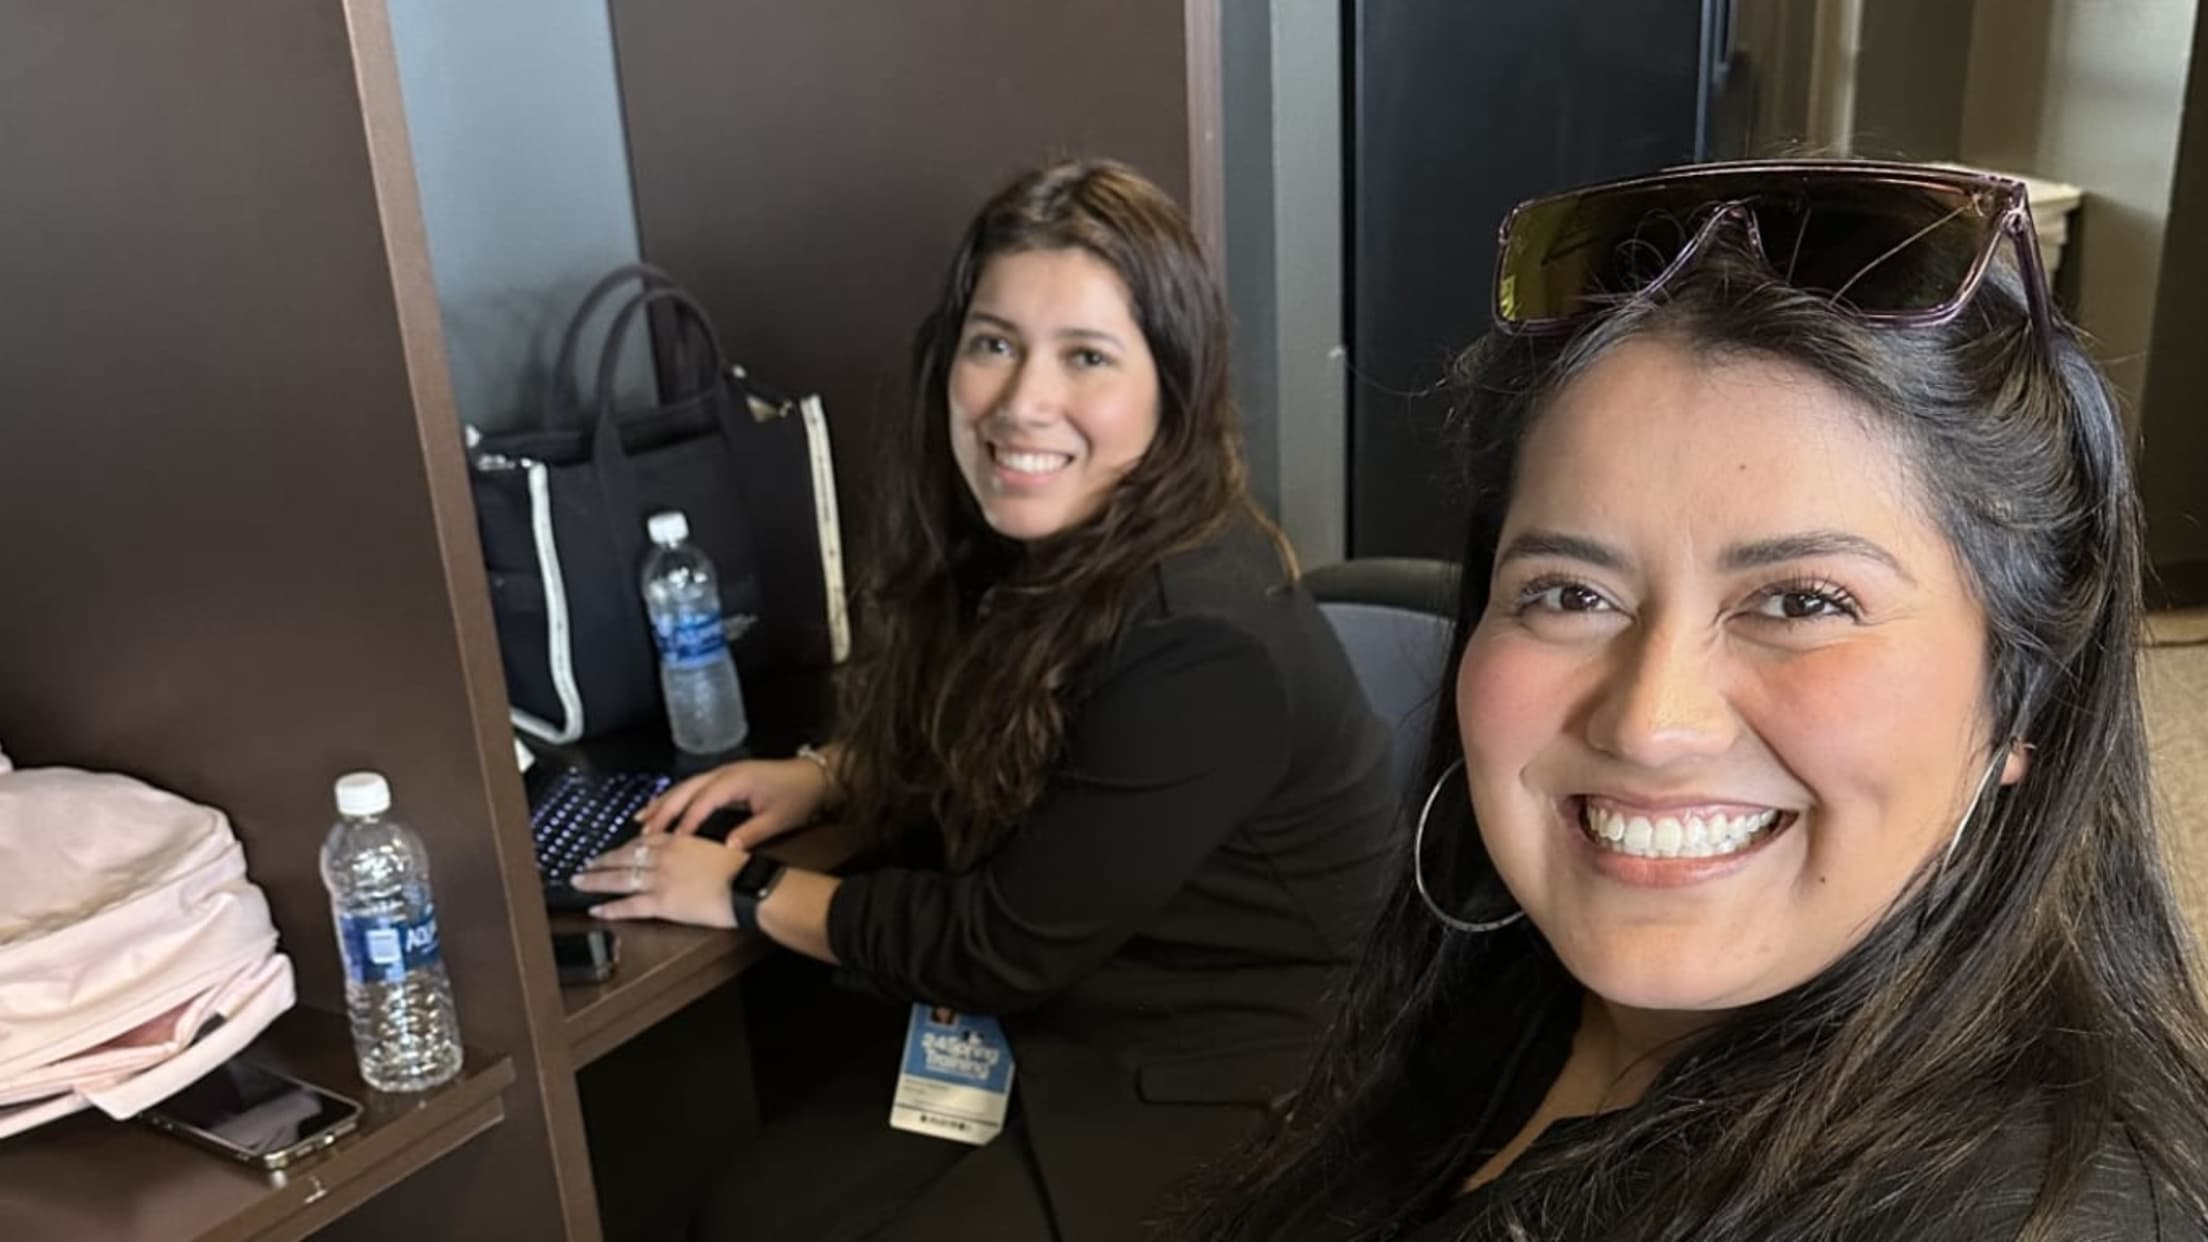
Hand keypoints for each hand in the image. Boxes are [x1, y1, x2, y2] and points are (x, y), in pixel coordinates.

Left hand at [571, 833, 746, 927]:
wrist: (748, 885)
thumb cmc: (741, 869)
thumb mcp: (716, 850)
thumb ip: (696, 850)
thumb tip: (690, 855)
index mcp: (679, 841)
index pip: (641, 842)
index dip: (622, 847)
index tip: (612, 851)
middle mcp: (664, 857)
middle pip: (623, 857)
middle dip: (601, 861)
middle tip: (585, 865)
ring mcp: (661, 879)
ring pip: (619, 878)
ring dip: (596, 880)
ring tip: (580, 882)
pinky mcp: (662, 902)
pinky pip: (629, 905)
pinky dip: (611, 908)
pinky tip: (597, 910)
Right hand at [636, 757, 827, 847]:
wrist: (815, 776)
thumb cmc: (798, 796)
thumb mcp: (778, 819)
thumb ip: (751, 833)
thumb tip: (727, 848)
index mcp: (735, 781)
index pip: (702, 803)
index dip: (685, 823)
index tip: (671, 844)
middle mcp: (724, 773)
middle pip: (685, 791)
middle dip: (662, 812)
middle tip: (643, 835)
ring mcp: (722, 772)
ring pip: (684, 787)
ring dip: (662, 803)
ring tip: (640, 822)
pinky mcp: (724, 777)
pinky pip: (692, 787)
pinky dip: (673, 798)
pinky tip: (661, 809)